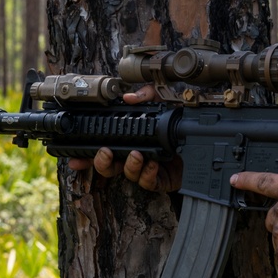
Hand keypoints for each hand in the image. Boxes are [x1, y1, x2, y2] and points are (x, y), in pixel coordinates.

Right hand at [66, 85, 182, 192]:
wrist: (203, 144)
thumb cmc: (179, 127)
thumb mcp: (165, 104)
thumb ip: (149, 95)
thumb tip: (130, 97)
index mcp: (128, 142)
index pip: (102, 148)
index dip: (86, 154)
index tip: (75, 156)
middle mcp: (133, 157)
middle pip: (108, 166)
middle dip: (101, 161)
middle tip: (106, 152)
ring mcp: (146, 169)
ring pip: (127, 173)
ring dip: (129, 164)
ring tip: (136, 155)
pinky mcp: (160, 180)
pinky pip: (148, 181)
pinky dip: (149, 173)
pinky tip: (154, 163)